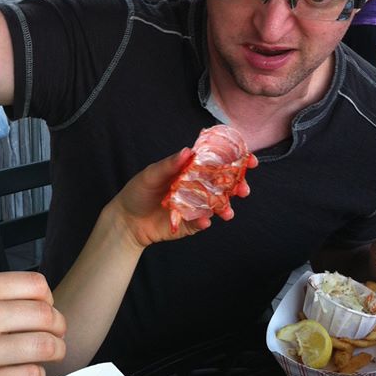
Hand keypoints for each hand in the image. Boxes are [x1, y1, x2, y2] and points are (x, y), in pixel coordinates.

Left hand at [110, 149, 256, 249]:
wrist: (126, 220)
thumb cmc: (138, 191)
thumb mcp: (151, 174)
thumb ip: (170, 164)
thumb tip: (189, 151)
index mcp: (190, 170)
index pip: (216, 163)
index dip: (235, 160)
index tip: (249, 159)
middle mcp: (197, 187)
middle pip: (224, 185)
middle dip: (238, 186)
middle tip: (244, 188)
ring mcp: (195, 206)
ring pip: (218, 206)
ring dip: (226, 207)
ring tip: (227, 211)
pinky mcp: (190, 224)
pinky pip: (202, 223)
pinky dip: (205, 222)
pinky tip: (205, 221)